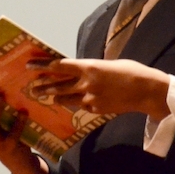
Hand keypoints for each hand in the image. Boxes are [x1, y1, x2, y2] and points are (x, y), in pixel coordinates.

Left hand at [27, 58, 170, 121]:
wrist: (145, 90)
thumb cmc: (130, 71)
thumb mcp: (108, 64)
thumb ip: (92, 68)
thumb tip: (83, 70)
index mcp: (89, 67)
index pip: (59, 66)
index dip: (42, 66)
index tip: (29, 66)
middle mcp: (86, 83)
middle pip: (58, 85)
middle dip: (42, 86)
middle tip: (30, 87)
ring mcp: (90, 98)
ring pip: (66, 98)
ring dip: (54, 97)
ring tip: (43, 97)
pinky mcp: (96, 110)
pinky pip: (81, 106)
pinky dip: (74, 104)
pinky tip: (70, 103)